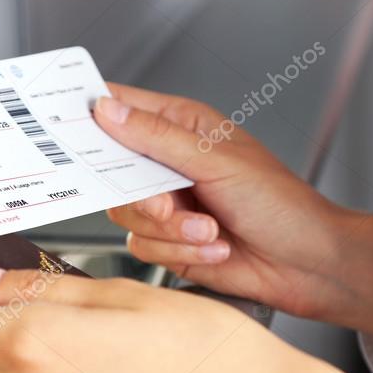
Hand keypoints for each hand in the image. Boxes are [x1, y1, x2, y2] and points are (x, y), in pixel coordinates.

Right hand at [95, 84, 372, 343]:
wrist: (308, 264)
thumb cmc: (282, 204)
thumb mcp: (218, 162)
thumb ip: (157, 138)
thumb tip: (108, 111)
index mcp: (183, 127)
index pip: (123, 107)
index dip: (92, 112)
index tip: (65, 122)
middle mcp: (170, 163)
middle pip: (112, 171)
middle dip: (145, 197)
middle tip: (170, 204)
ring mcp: (169, 205)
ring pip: (125, 215)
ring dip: (171, 230)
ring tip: (210, 230)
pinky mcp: (170, 243)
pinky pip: (143, 247)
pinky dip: (179, 251)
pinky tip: (215, 248)